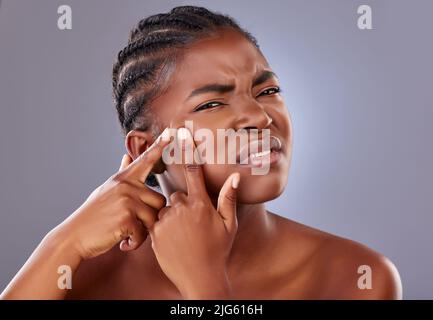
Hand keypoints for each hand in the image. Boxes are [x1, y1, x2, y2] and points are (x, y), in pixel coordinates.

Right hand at [53, 128, 171, 259]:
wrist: (74, 235)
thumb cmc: (94, 214)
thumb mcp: (107, 190)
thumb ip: (122, 174)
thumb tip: (126, 156)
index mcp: (124, 179)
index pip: (145, 160)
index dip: (159, 146)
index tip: (171, 132)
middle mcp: (126, 186)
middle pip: (159, 201)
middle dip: (151, 217)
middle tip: (134, 225)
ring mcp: (126, 201)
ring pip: (154, 218)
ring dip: (143, 231)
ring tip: (127, 234)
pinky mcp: (126, 218)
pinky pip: (143, 233)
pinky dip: (135, 243)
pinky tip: (123, 243)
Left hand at [149, 128, 239, 298]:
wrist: (199, 278)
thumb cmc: (218, 251)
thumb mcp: (229, 225)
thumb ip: (228, 198)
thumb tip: (235, 177)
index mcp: (201, 204)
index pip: (192, 170)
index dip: (186, 149)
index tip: (179, 133)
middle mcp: (181, 208)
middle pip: (178, 193)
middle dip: (185, 204)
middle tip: (194, 224)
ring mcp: (166, 220)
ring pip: (167, 206)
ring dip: (174, 216)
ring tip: (185, 235)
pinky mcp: (154, 231)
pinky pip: (157, 219)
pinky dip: (164, 225)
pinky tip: (175, 240)